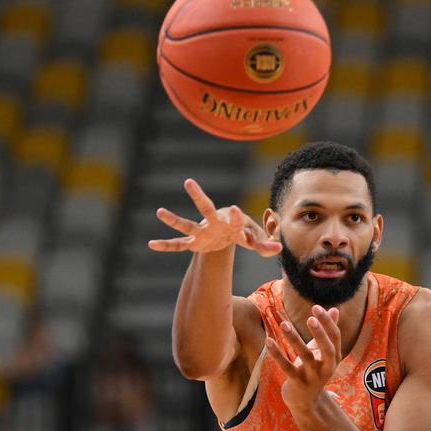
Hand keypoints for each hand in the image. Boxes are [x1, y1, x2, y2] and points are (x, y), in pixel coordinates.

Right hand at [148, 178, 281, 255]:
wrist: (229, 235)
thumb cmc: (245, 233)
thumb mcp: (258, 240)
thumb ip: (267, 245)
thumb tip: (279, 248)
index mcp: (233, 220)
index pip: (236, 218)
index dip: (236, 217)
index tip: (235, 209)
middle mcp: (215, 223)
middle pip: (206, 208)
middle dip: (198, 197)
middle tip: (188, 183)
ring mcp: (202, 232)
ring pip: (186, 225)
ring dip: (174, 220)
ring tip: (160, 212)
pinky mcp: (194, 243)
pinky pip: (178, 245)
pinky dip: (166, 245)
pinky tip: (151, 245)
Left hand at [265, 306, 342, 410]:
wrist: (306, 402)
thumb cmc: (314, 370)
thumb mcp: (323, 352)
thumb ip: (328, 331)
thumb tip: (334, 308)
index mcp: (334, 358)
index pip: (335, 337)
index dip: (327, 322)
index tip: (316, 308)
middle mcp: (327, 367)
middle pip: (327, 349)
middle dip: (320, 333)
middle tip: (310, 318)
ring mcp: (312, 376)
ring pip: (305, 356)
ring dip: (294, 339)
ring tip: (284, 324)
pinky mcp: (297, 383)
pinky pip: (286, 367)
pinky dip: (277, 354)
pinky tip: (268, 341)